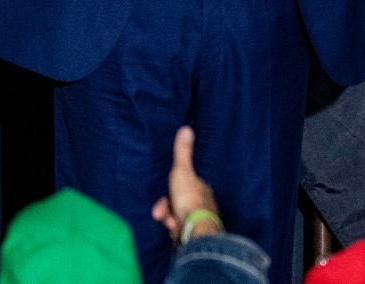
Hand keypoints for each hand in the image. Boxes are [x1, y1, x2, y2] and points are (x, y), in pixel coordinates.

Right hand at [151, 126, 219, 241]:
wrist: (195, 230)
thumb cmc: (189, 199)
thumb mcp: (182, 171)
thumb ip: (182, 152)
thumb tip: (186, 128)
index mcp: (201, 189)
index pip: (184, 187)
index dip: (170, 191)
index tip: (163, 198)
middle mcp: (204, 204)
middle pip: (178, 203)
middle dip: (166, 208)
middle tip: (160, 214)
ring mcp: (200, 220)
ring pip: (178, 217)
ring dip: (169, 219)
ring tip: (169, 223)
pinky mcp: (196, 234)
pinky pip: (180, 230)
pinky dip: (174, 230)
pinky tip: (174, 231)